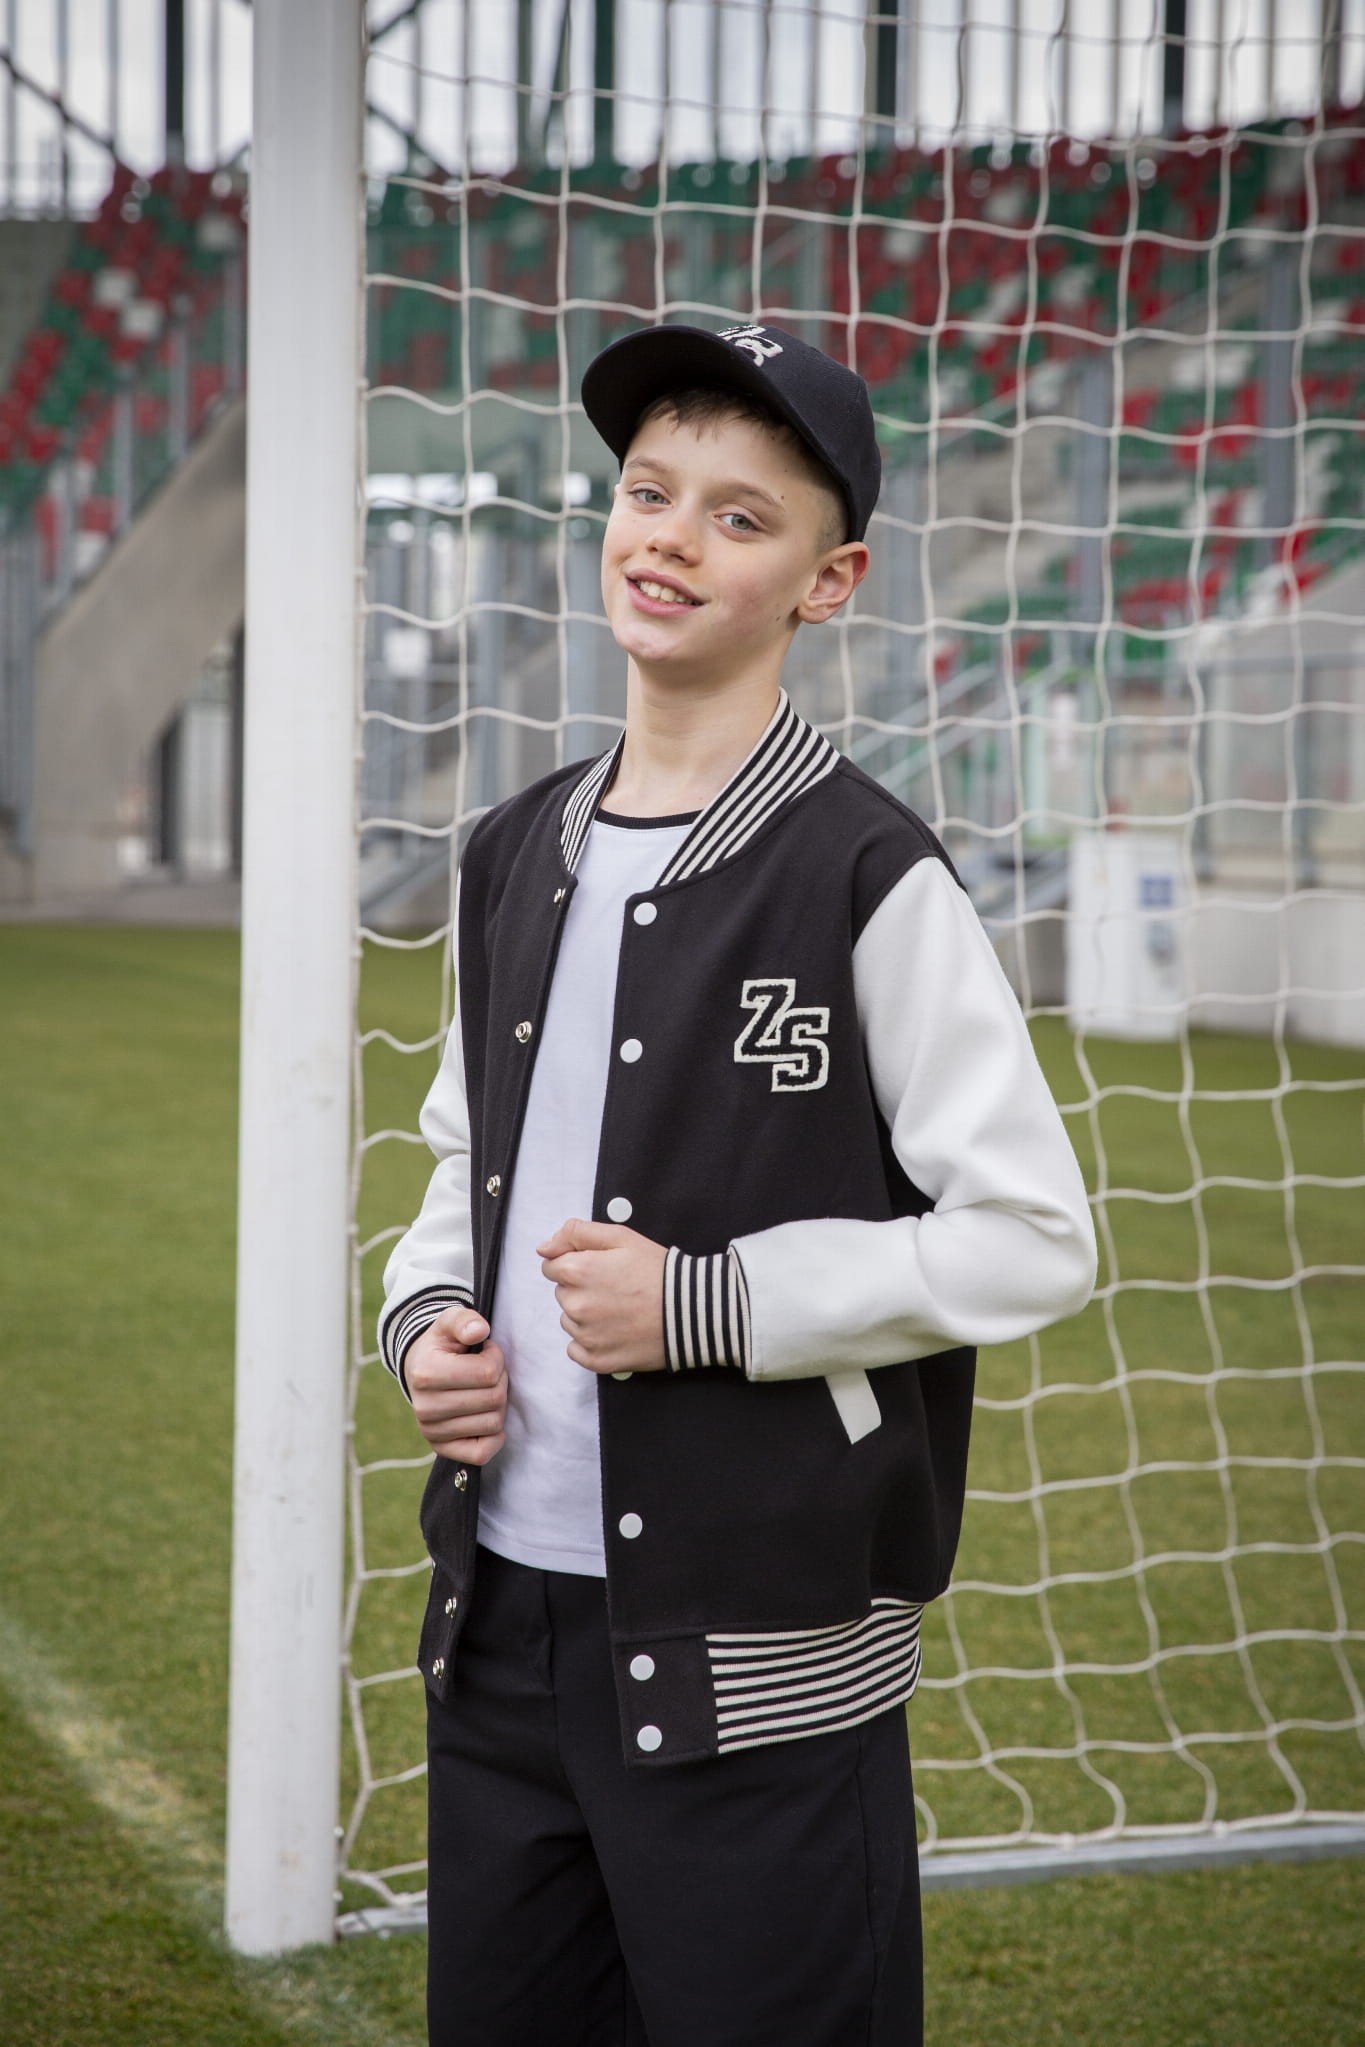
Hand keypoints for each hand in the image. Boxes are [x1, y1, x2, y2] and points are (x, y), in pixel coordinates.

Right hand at [403, 1308, 506, 1462]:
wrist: (419, 1370)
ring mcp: (431, 1431)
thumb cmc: (442, 1346)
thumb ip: (465, 1320)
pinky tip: (485, 1417)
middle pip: (494, 1399)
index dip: (496, 1358)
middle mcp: (425, 1407)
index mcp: (426, 1374)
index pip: (488, 1373)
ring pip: (493, 1424)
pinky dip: (493, 1437)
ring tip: (481, 1390)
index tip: (484, 1352)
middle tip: (485, 1372)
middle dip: (499, 1381)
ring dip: (497, 1405)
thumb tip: (480, 1331)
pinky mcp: (440, 1449)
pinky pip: (481, 1453)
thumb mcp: (450, 1323)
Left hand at [537, 1219, 667, 1374]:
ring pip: (569, 1321)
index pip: (552, 1266)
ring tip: (620, 1309)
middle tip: (616, 1288)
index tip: (601, 1268)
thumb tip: (543, 1248)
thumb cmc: (657, 1271)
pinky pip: (576, 1350)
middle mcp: (576, 1306)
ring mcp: (586, 1336)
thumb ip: (576, 1233)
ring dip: (586, 1315)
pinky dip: (591, 1341)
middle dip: (582, 1288)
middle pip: (562, 1293)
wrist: (693, 1311)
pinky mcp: (597, 1360)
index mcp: (578, 1272)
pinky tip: (616, 1331)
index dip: (575, 1263)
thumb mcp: (621, 1237)